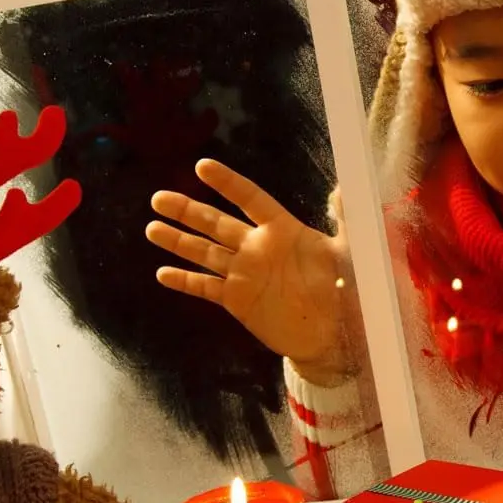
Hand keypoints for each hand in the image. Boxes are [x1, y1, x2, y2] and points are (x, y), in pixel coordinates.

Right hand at [147, 160, 357, 383]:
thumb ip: (344, 221)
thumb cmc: (346, 292)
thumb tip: (342, 188)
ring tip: (151, 228)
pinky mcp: (237, 300)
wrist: (334, 337)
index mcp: (283, 230)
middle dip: (187, 211)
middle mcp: (257, 247)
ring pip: (205, 252)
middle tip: (158, 198)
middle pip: (216, 223)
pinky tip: (161, 274)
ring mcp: (244, 273)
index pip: (250, 200)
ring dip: (178, 241)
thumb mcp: (350, 254)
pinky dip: (185, 281)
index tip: (202, 166)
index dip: (228, 184)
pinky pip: (206, 287)